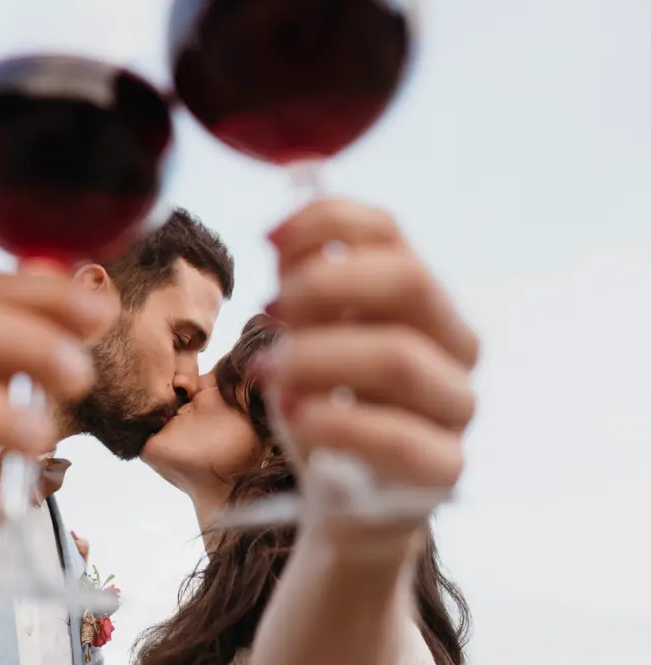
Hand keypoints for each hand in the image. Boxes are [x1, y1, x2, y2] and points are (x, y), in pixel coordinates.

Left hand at [264, 199, 478, 503]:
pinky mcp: (445, 467)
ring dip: (318, 354)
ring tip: (266, 370)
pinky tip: (294, 415)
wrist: (348, 500)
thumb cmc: (328, 407)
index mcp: (421, 299)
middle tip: (272, 307)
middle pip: (408, 280)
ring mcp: (455, 404)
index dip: (327, 222)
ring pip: (399, 357)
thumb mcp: (306, 341)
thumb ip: (302, 292)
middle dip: (326, 284)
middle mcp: (453, 342)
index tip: (267, 237)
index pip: (389, 233)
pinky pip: (397, 436)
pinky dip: (336, 421)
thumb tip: (283, 242)